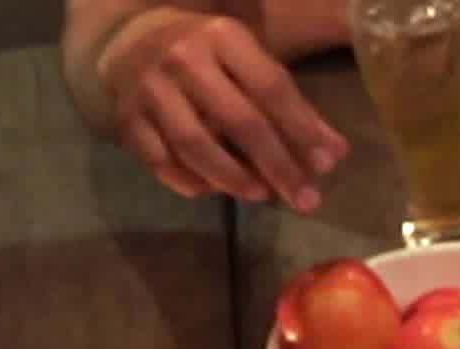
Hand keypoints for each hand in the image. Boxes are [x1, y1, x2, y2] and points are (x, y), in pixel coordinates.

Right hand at [96, 7, 348, 209]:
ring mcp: (151, 91)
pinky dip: (193, 183)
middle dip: (278, 165)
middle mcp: (184, 59)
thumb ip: (287, 99)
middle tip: (306, 200)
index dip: (303, 128)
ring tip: (263, 195)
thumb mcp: (246, 56)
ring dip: (235, 179)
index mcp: (222, 37)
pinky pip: (163, 164)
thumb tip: (332, 154)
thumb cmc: (206, 53)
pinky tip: (218, 192)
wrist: (129, 40)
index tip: (330, 163)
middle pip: (239, 121)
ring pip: (197, 147)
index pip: (271, 87)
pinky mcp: (127, 121)